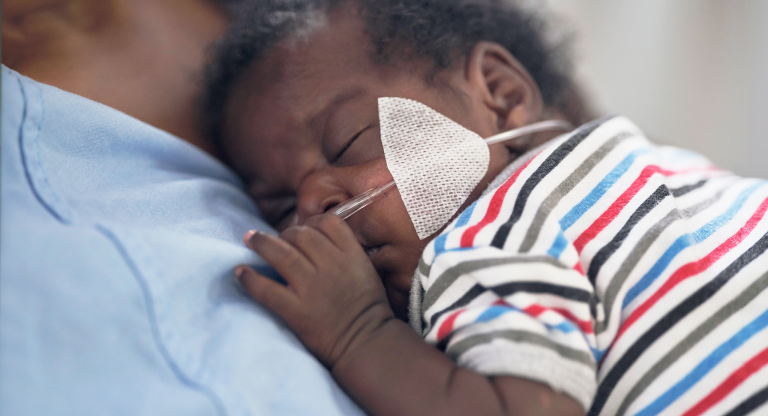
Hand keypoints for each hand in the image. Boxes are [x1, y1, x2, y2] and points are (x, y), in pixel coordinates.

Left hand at [236, 213, 394, 367]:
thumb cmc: (367, 307)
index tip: (302, 229)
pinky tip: (241, 272)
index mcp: (352, 255)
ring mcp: (313, 288)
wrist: (367, 343)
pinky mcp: (297, 311)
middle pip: (302, 234)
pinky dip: (250, 279)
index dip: (312, 222)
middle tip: (275, 240)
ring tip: (249, 239)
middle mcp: (332, 266)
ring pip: (282, 253)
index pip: (328, 222)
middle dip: (286, 233)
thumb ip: (345, 251)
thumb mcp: (366, 269)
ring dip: (262, 243)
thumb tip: (315, 239)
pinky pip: (267, 289)